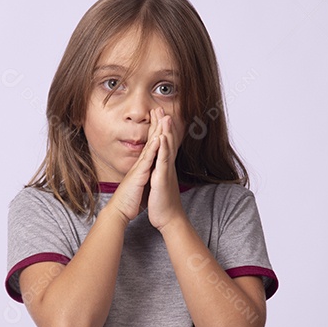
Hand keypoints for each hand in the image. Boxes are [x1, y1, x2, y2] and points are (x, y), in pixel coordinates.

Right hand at [105, 109, 163, 223]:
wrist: (120, 210)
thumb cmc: (129, 199)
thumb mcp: (138, 183)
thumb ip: (142, 174)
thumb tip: (146, 170)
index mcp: (142, 166)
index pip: (151, 145)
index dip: (156, 131)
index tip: (161, 119)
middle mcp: (140, 163)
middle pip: (150, 140)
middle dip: (155, 124)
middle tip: (160, 109)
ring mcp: (139, 168)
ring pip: (149, 146)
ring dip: (156, 131)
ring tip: (162, 117)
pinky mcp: (139, 175)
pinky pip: (147, 160)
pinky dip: (153, 149)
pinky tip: (158, 138)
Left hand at [148, 109, 186, 230]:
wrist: (169, 218)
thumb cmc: (163, 203)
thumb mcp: (160, 184)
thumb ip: (159, 173)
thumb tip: (158, 167)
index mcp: (164, 166)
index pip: (163, 143)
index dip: (161, 129)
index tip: (158, 115)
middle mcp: (166, 166)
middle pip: (166, 141)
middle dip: (163, 124)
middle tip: (160, 108)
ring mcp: (165, 171)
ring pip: (167, 148)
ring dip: (166, 132)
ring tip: (165, 116)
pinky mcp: (162, 178)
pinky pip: (163, 160)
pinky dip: (163, 149)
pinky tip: (162, 138)